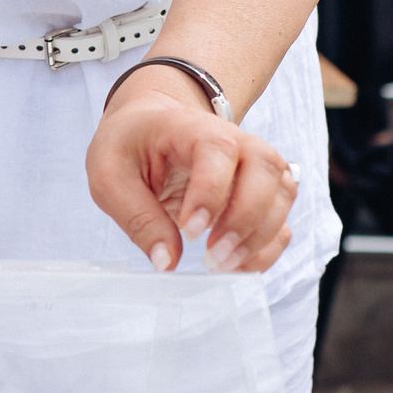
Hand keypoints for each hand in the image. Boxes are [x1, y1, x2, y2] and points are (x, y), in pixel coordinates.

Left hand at [86, 71, 299, 273]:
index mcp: (191, 127)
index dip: (211, 193)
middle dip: (245, 219)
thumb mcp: (109, 176)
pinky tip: (236, 265)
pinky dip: (267, 248)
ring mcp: (253, 165)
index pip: (219, 150)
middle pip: (266, 168)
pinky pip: (281, 220)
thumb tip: (166, 261)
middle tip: (211, 256)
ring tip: (220, 265)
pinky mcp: (259, 193)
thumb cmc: (129, 145)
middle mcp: (235, 140)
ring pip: (282, 194)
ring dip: (259, 238)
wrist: (147, 128)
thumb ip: (137, 217)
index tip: (190, 230)